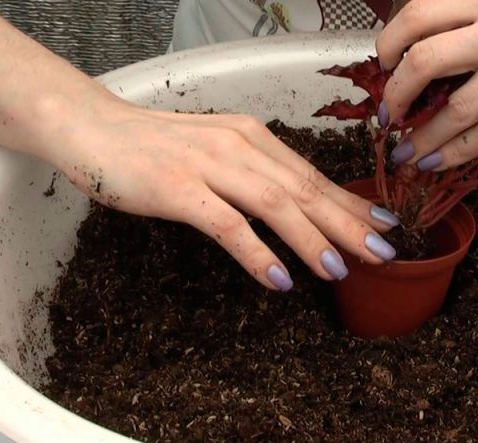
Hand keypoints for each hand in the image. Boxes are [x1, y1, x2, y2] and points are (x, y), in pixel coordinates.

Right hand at [41, 96, 399, 290]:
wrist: (94, 128)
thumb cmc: (158, 146)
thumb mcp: (218, 151)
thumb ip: (255, 174)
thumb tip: (296, 207)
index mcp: (254, 138)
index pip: (312, 175)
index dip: (350, 202)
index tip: (383, 224)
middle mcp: (240, 147)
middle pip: (305, 190)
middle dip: (348, 223)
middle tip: (383, 251)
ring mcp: (209, 166)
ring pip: (274, 205)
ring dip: (311, 239)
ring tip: (339, 269)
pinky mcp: (178, 188)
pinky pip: (227, 224)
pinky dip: (257, 253)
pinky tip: (280, 278)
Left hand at [375, 0, 477, 169]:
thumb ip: (474, 27)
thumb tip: (420, 65)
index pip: (419, 13)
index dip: (389, 43)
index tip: (382, 65)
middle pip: (422, 61)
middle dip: (394, 95)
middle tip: (388, 114)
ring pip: (449, 111)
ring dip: (418, 138)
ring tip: (405, 151)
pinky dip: (450, 153)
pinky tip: (436, 160)